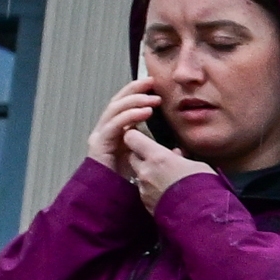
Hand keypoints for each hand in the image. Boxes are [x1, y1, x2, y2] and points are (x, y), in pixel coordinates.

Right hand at [88, 81, 211, 211]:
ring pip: (115, 109)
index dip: (138, 92)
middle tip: (152, 82)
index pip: (126, 104)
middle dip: (135, 89)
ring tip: (153, 99)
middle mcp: (107, 129)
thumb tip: (179, 150)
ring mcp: (101, 135)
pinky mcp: (99, 144)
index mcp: (117, 130)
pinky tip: (144, 112)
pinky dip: (130, 116)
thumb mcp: (148, 160)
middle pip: (118, 101)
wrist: (110, 197)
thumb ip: (159, 151)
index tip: (155, 84)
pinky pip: (115, 125)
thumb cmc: (129, 180)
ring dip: (135, 101)